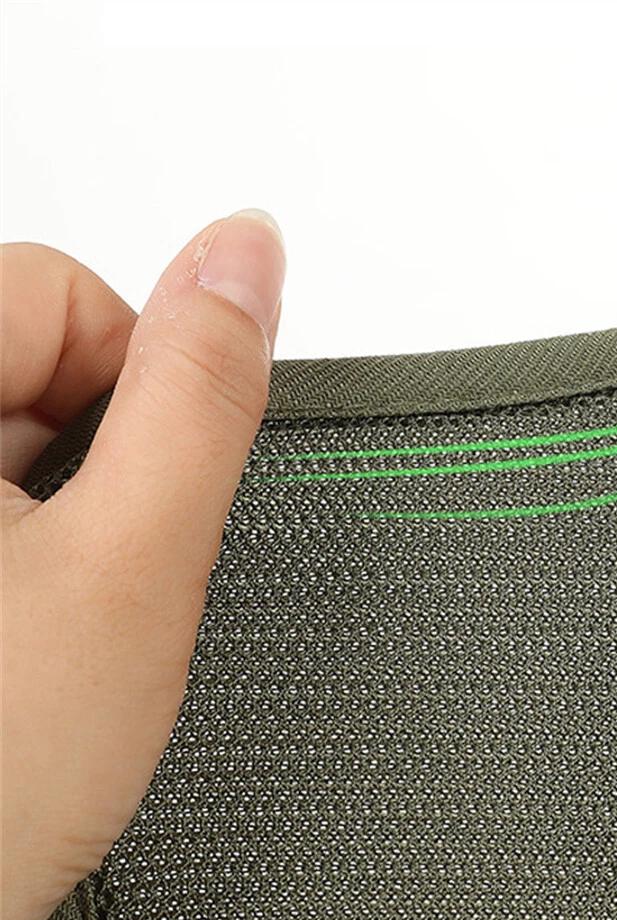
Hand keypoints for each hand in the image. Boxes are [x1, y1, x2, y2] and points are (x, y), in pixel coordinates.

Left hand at [0, 211, 284, 919]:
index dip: (138, 396)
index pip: (62, 291)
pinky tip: (2, 629)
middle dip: (88, 463)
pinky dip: (11, 540)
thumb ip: (200, 398)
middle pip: (28, 357)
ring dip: (48, 507)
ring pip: (6, 430)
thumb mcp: (134, 566)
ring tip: (33, 621)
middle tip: (76, 580)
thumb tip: (249, 250)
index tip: (131, 503)